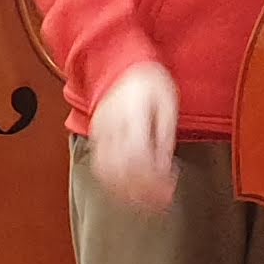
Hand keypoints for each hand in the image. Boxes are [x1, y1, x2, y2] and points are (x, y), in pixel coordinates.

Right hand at [88, 63, 181, 212]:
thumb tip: (166, 168)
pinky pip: (98, 163)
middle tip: (158, 202)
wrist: (117, 61)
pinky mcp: (96, 133)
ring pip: (106, 170)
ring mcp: (101, 130)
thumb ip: (165, 137)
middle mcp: (113, 126)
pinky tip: (125, 187)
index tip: (167, 192)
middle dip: (140, 192)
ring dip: (124, 190)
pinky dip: (112, 180)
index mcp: (134, 117)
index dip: (152, 181)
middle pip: (121, 170)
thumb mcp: (167, 105)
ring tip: (143, 200)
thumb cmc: (148, 81)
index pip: (139, 158)